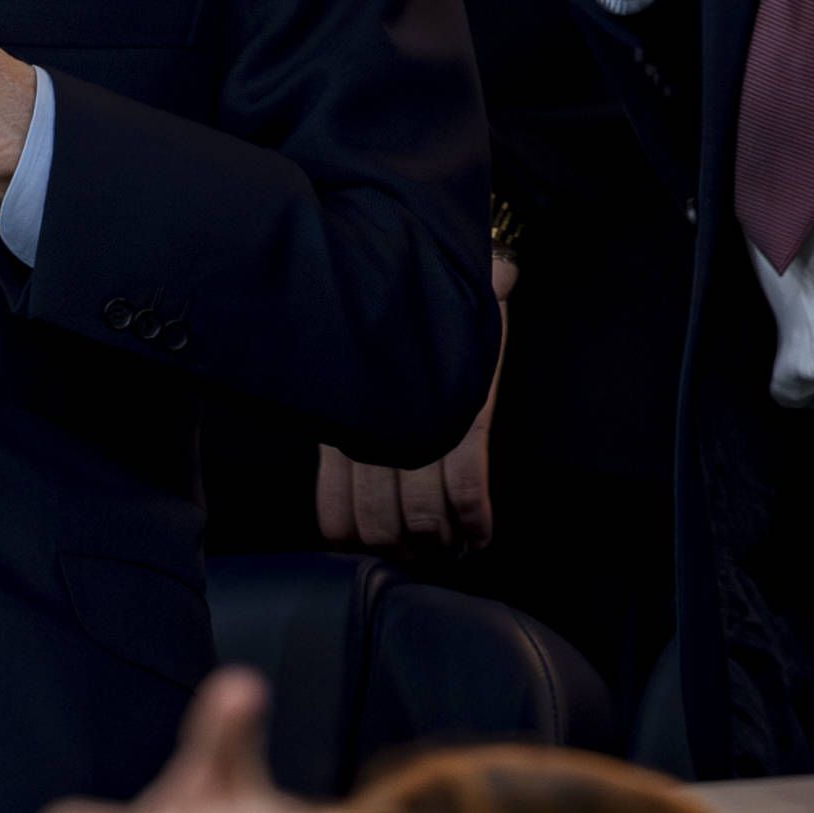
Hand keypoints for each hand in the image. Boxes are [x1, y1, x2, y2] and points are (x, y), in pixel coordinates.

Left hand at [320, 249, 509, 549]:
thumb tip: (333, 461)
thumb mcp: (356, 363)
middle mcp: (373, 429)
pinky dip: (477, 519)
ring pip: (423, 513)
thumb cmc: (397, 316)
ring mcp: (419, 424)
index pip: (336, 506)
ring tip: (454, 550)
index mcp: (341, 420)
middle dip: (406, 549)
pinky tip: (481, 534)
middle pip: (382, 521)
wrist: (437, 256)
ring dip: (442, 542)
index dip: (354, 539)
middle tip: (425, 556)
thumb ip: (346, 410)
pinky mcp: (462, 414)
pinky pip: (468, 486)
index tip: (372, 550)